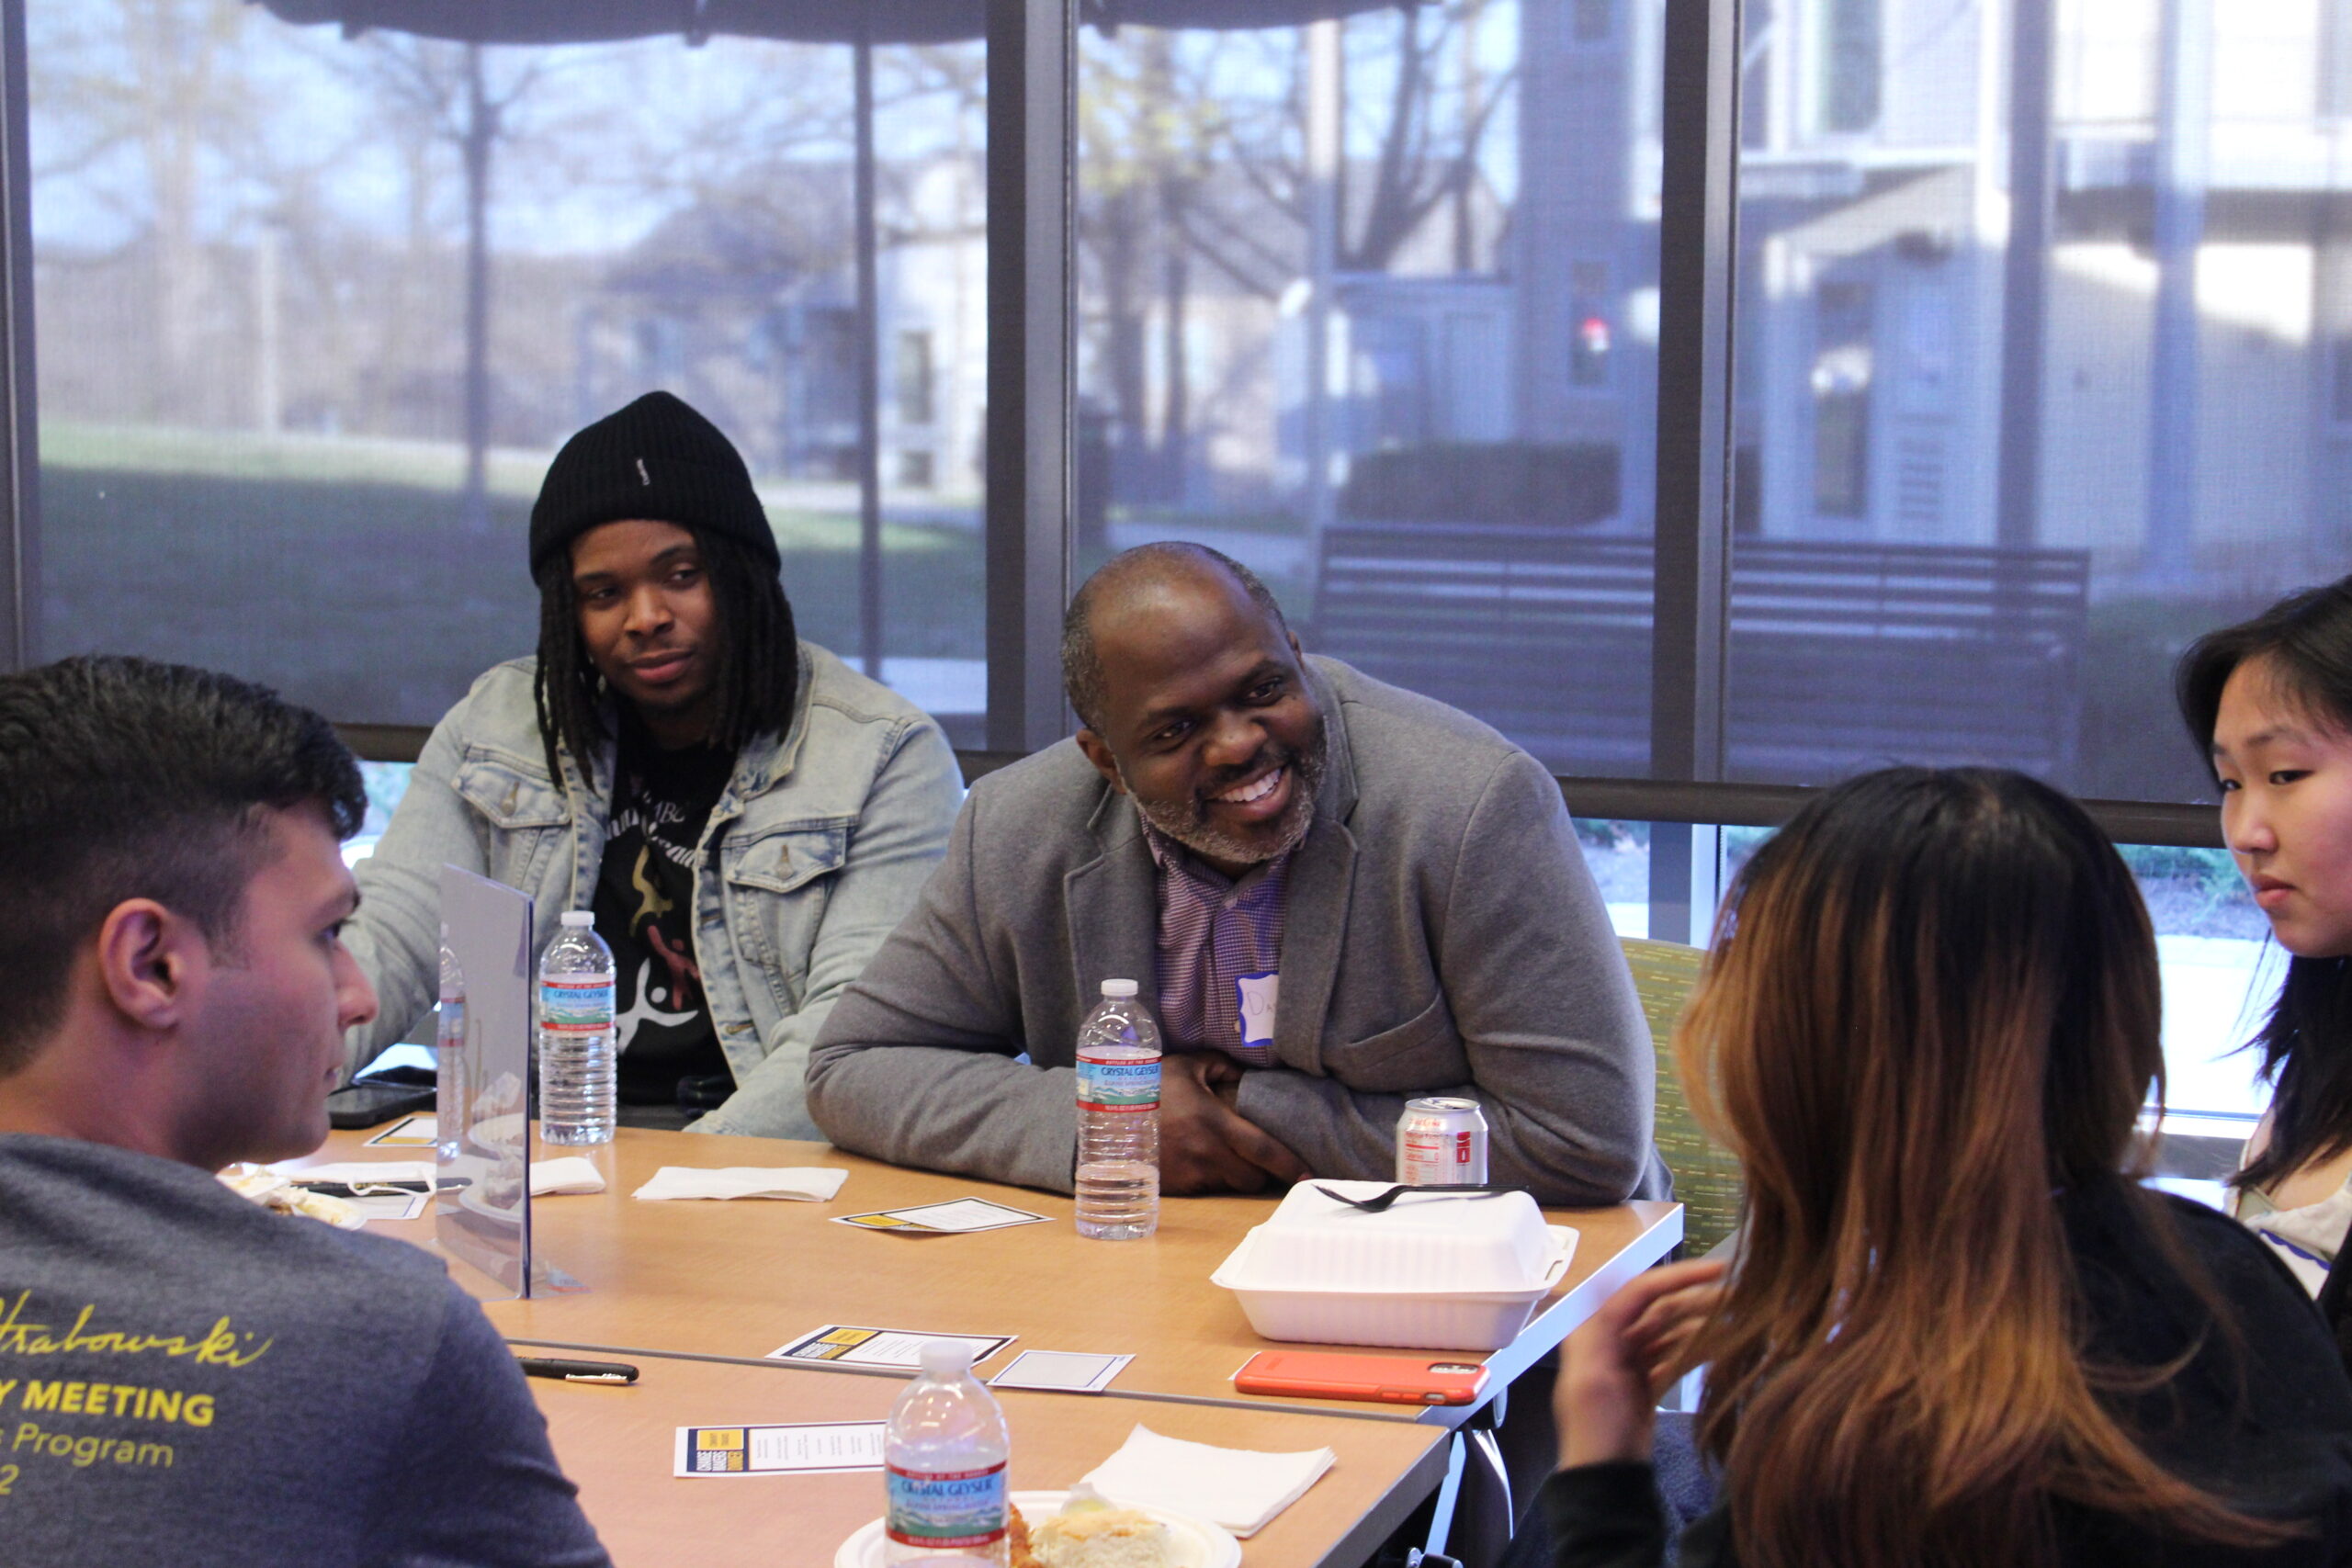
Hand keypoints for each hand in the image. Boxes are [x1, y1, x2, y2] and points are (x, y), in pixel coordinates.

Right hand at [1157, 1052, 1309, 1193]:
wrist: (1104, 1118)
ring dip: (1234, 1176)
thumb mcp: (1185, 1065)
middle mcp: (1207, 1153)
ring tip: (1224, 1158)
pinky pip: (1205, 1189)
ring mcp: (1190, 1174)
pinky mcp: (1175, 1188)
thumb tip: (1246, 1074)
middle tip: (1259, 1161)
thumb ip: (1221, 1065)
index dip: (1290, 1165)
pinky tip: (1198, 1162)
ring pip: (1229, 1185)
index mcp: (1215, 1123)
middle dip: (1260, 1173)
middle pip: (1252, 1178)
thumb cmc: (1148, 1086)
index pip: (1265, 1150)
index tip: (1308, 1174)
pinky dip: (1208, 1179)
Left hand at [1555, 1259, 1728, 1468]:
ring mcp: (1631, 1361)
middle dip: (1697, 1300)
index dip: (1678, 1277)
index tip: (1718, 1270)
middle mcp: (1611, 1339)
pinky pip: (1675, 1355)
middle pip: (1659, 1308)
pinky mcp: (1647, 1382)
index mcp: (1594, 1332)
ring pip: (1671, 1331)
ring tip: (1738, 1321)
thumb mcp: (1591, 1379)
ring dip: (1702, 1325)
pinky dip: (1697, 1350)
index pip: (1639, 1291)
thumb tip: (1608, 1277)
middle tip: (1740, 1298)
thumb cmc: (1596, 1430)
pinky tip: (1722, 1348)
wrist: (1606, 1479)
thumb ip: (1601, 1329)